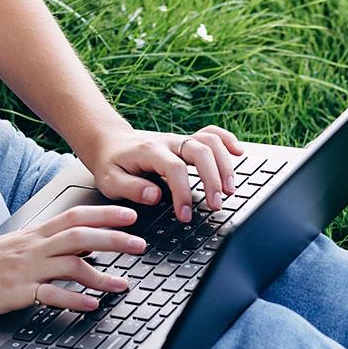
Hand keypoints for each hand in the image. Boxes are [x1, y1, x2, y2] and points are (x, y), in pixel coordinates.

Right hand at [0, 204, 145, 317]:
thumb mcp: (17, 247)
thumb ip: (48, 245)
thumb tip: (83, 245)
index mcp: (33, 234)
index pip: (75, 216)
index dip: (105, 213)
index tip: (131, 214)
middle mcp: (32, 248)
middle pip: (80, 236)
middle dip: (113, 238)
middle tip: (140, 245)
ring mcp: (25, 269)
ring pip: (71, 265)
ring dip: (101, 275)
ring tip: (123, 284)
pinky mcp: (16, 292)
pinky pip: (50, 295)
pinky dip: (73, 300)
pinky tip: (91, 306)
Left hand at [80, 124, 243, 221]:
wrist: (109, 143)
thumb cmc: (111, 165)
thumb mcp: (109, 181)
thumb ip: (130, 188)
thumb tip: (155, 195)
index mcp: (149, 151)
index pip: (174, 168)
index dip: (183, 192)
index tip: (185, 215)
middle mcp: (168, 142)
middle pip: (200, 151)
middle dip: (213, 179)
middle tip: (216, 205)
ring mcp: (180, 140)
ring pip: (210, 142)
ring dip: (225, 164)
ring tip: (230, 190)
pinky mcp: (187, 142)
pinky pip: (212, 133)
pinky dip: (228, 141)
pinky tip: (238, 153)